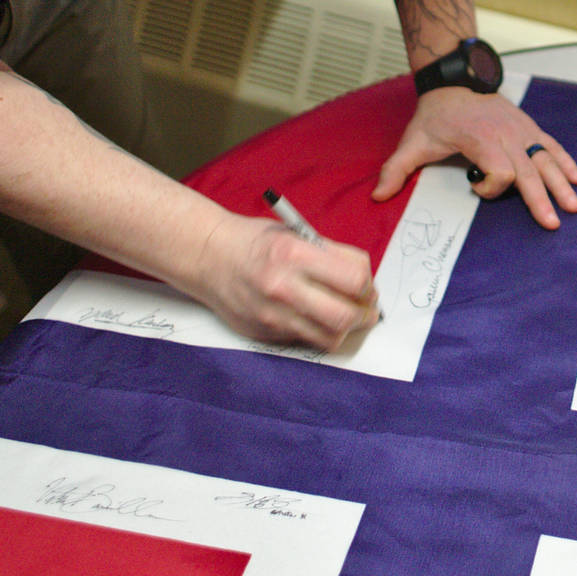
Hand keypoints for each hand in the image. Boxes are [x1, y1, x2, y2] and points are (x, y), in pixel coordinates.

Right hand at [192, 214, 379, 350]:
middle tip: (369, 309)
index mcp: (295, 254)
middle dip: (366, 313)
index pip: (354, 278)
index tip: (367, 283)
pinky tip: (321, 320)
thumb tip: (363, 280)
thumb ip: (329, 255)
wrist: (208, 257)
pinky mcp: (266, 332)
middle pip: (345, 315)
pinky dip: (322, 333)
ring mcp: (273, 314)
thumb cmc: (255, 242)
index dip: (368, 283)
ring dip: (348, 329)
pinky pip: (307, 341)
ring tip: (349, 317)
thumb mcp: (295, 234)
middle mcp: (284, 287)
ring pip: (330, 336)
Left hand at [373, 87, 576, 227]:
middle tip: (552, 223)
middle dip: (541, 198)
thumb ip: (396, 169)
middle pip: (528, 170)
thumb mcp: (413, 140)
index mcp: (480, 139)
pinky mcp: (528, 126)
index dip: (491, 188)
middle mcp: (506, 134)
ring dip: (561, 183)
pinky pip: (551, 145)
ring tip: (574, 205)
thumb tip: (377, 196)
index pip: (498, 170)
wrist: (455, 79)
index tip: (476, 188)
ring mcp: (521, 129)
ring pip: (545, 159)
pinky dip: (564, 161)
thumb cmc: (436, 114)